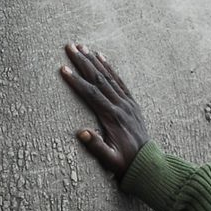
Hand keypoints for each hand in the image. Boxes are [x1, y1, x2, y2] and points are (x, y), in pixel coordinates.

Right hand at [58, 43, 148, 177]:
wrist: (148, 163)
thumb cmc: (125, 163)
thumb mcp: (110, 161)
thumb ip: (97, 147)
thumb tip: (81, 132)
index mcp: (112, 117)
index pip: (91, 94)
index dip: (76, 81)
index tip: (63, 69)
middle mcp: (120, 106)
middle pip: (99, 79)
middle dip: (83, 62)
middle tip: (70, 47)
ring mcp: (127, 103)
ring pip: (109, 77)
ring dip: (94, 61)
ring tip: (82, 47)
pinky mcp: (131, 103)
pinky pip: (119, 81)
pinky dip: (110, 68)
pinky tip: (102, 57)